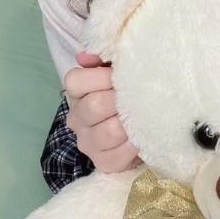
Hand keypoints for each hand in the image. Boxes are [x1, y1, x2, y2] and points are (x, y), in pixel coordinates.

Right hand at [62, 51, 141, 172]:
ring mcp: (88, 142)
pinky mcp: (103, 162)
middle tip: (139, 95)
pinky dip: (135, 144)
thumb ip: (105, 57)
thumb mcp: (116, 70)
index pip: (76, 80)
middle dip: (121, 100)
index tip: (122, 75)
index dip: (101, 76)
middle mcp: (77, 118)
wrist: (135, 128)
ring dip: (130, 123)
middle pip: (95, 105)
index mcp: (77, 92)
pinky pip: (119, 155)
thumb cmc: (126, 92)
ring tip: (144, 116)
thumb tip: (87, 56)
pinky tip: (143, 136)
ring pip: (109, 131)